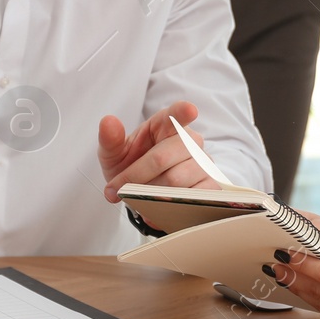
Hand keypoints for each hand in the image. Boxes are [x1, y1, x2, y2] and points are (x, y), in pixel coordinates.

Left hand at [97, 100, 217, 202]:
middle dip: (135, 176)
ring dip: (150, 193)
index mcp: (166, 125)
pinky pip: (194, 198)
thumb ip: (110, 139)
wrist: (141, 193)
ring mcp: (203, 163)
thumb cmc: (131, 166)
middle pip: (162, 158)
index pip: (177, 114)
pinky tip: (159, 208)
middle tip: (118, 190)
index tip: (190, 110)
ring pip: (176, 181)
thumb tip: (108, 122)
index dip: (183, 112)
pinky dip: (170, 206)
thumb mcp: (114, 154)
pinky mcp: (211, 186)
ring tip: (140, 197)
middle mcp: (190, 141)